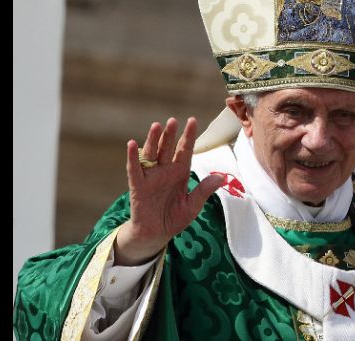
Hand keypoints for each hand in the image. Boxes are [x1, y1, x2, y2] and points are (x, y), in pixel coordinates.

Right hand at [115, 117, 223, 265]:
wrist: (156, 234)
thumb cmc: (175, 217)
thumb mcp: (193, 205)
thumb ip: (204, 191)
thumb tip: (222, 177)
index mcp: (180, 172)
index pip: (185, 150)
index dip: (188, 136)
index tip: (192, 121)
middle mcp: (165, 170)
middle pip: (168, 148)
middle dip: (171, 135)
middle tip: (173, 121)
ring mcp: (151, 176)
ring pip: (151, 154)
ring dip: (153, 140)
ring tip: (156, 126)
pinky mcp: (138, 186)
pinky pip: (134, 169)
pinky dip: (133, 157)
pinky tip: (132, 144)